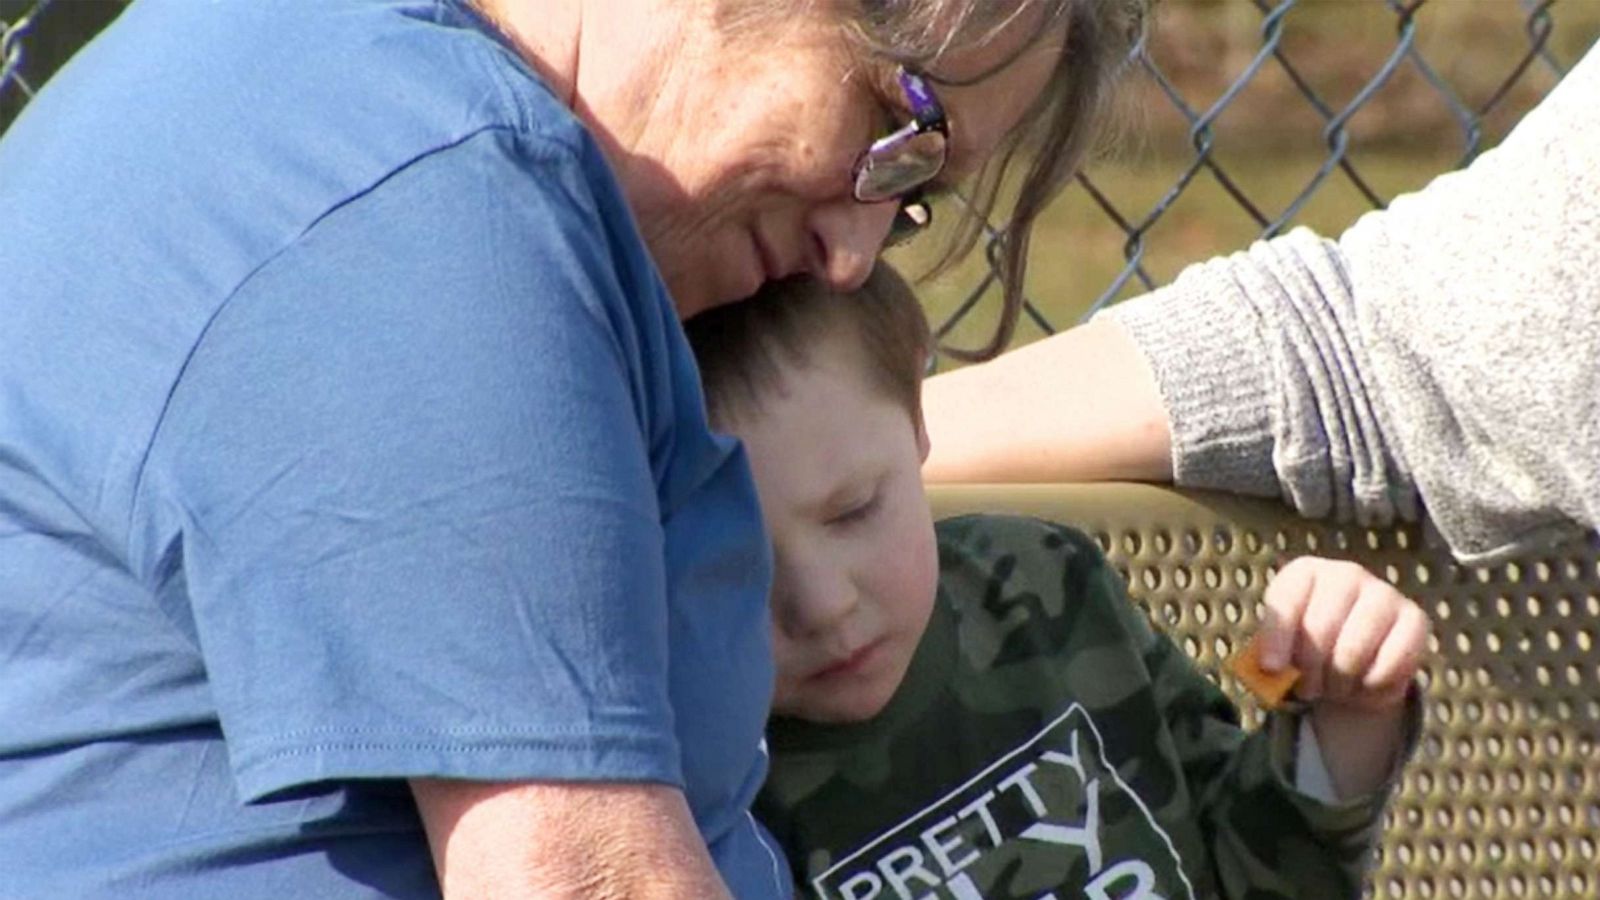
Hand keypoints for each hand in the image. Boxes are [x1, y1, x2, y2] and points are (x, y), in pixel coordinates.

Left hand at [1258, 556, 1429, 710]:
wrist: (1352, 658)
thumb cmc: (1307, 648)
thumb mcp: (1280, 648)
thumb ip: (1272, 655)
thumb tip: (1272, 669)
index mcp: (1305, 573)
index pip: (1286, 602)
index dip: (1276, 639)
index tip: (1272, 669)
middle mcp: (1346, 574)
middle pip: (1320, 629)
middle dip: (1310, 670)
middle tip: (1308, 688)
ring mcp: (1384, 593)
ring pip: (1353, 651)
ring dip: (1340, 682)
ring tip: (1335, 686)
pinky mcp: (1415, 619)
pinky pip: (1392, 663)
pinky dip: (1374, 685)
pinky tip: (1365, 682)